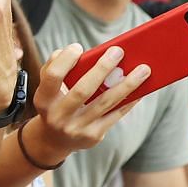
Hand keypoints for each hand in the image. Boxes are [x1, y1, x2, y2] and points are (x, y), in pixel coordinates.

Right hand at [26, 42, 149, 162]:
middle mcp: (58, 116)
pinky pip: (115, 114)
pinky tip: (141, 88)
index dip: (65, 60)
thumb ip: (55, 66)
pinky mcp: (93, 136)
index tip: (78, 47)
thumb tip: (76, 51)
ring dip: (127, 84)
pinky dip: (129, 99)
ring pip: (105, 102)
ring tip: (143, 69)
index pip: (53, 76)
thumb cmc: (54, 102)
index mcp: (43, 99)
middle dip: (102, 69)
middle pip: (83, 90)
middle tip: (119, 51)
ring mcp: (76, 128)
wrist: (54, 139)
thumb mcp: (47, 87)